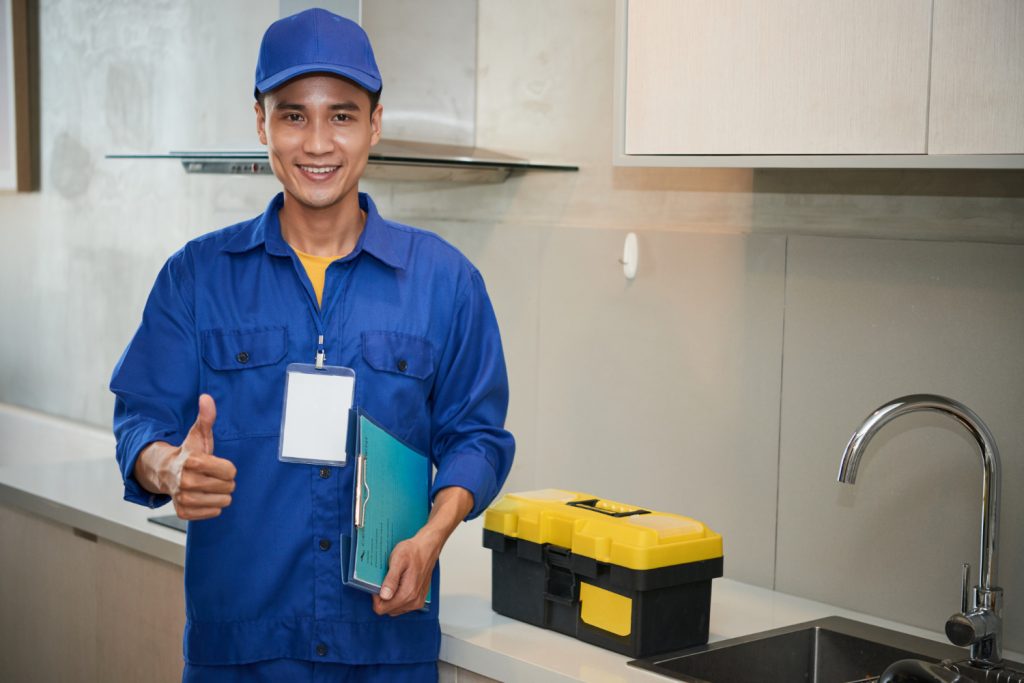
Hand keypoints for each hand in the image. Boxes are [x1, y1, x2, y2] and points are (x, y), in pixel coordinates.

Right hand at [134, 394, 236, 520]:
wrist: (164, 472)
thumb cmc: (188, 453)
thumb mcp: (198, 435)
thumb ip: (206, 417)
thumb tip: (206, 397)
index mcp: (193, 462)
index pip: (230, 471)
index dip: (228, 467)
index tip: (217, 464)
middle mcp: (186, 482)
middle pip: (228, 487)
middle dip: (225, 481)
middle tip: (212, 475)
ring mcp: (184, 498)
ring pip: (223, 501)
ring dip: (220, 494)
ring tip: (208, 485)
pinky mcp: (183, 512)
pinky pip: (213, 513)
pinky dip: (212, 506)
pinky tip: (204, 496)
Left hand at [371, 535, 438, 615]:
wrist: (427, 548)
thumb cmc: (413, 552)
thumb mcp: (398, 560)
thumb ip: (391, 580)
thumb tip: (384, 596)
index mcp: (408, 593)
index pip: (382, 608)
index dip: (376, 597)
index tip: (378, 585)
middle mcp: (414, 601)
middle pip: (388, 610)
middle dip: (383, 598)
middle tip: (386, 581)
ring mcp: (417, 602)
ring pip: (394, 609)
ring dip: (390, 598)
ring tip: (394, 581)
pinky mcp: (419, 600)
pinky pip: (402, 606)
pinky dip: (398, 598)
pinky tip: (400, 584)